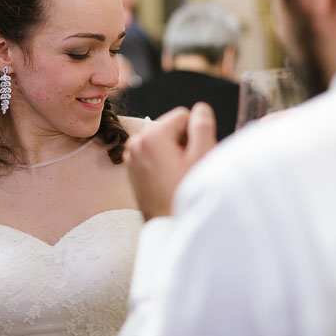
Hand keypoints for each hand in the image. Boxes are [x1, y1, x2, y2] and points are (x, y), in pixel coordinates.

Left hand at [124, 102, 216, 219]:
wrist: (168, 226)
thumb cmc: (186, 194)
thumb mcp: (203, 155)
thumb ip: (203, 125)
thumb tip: (200, 109)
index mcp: (151, 136)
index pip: (183, 115)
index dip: (195, 132)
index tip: (193, 155)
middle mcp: (136, 143)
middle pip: (170, 126)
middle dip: (183, 141)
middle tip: (187, 166)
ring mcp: (131, 156)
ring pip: (162, 140)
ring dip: (174, 151)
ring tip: (178, 174)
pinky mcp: (132, 168)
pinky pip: (153, 153)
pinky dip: (163, 161)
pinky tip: (168, 179)